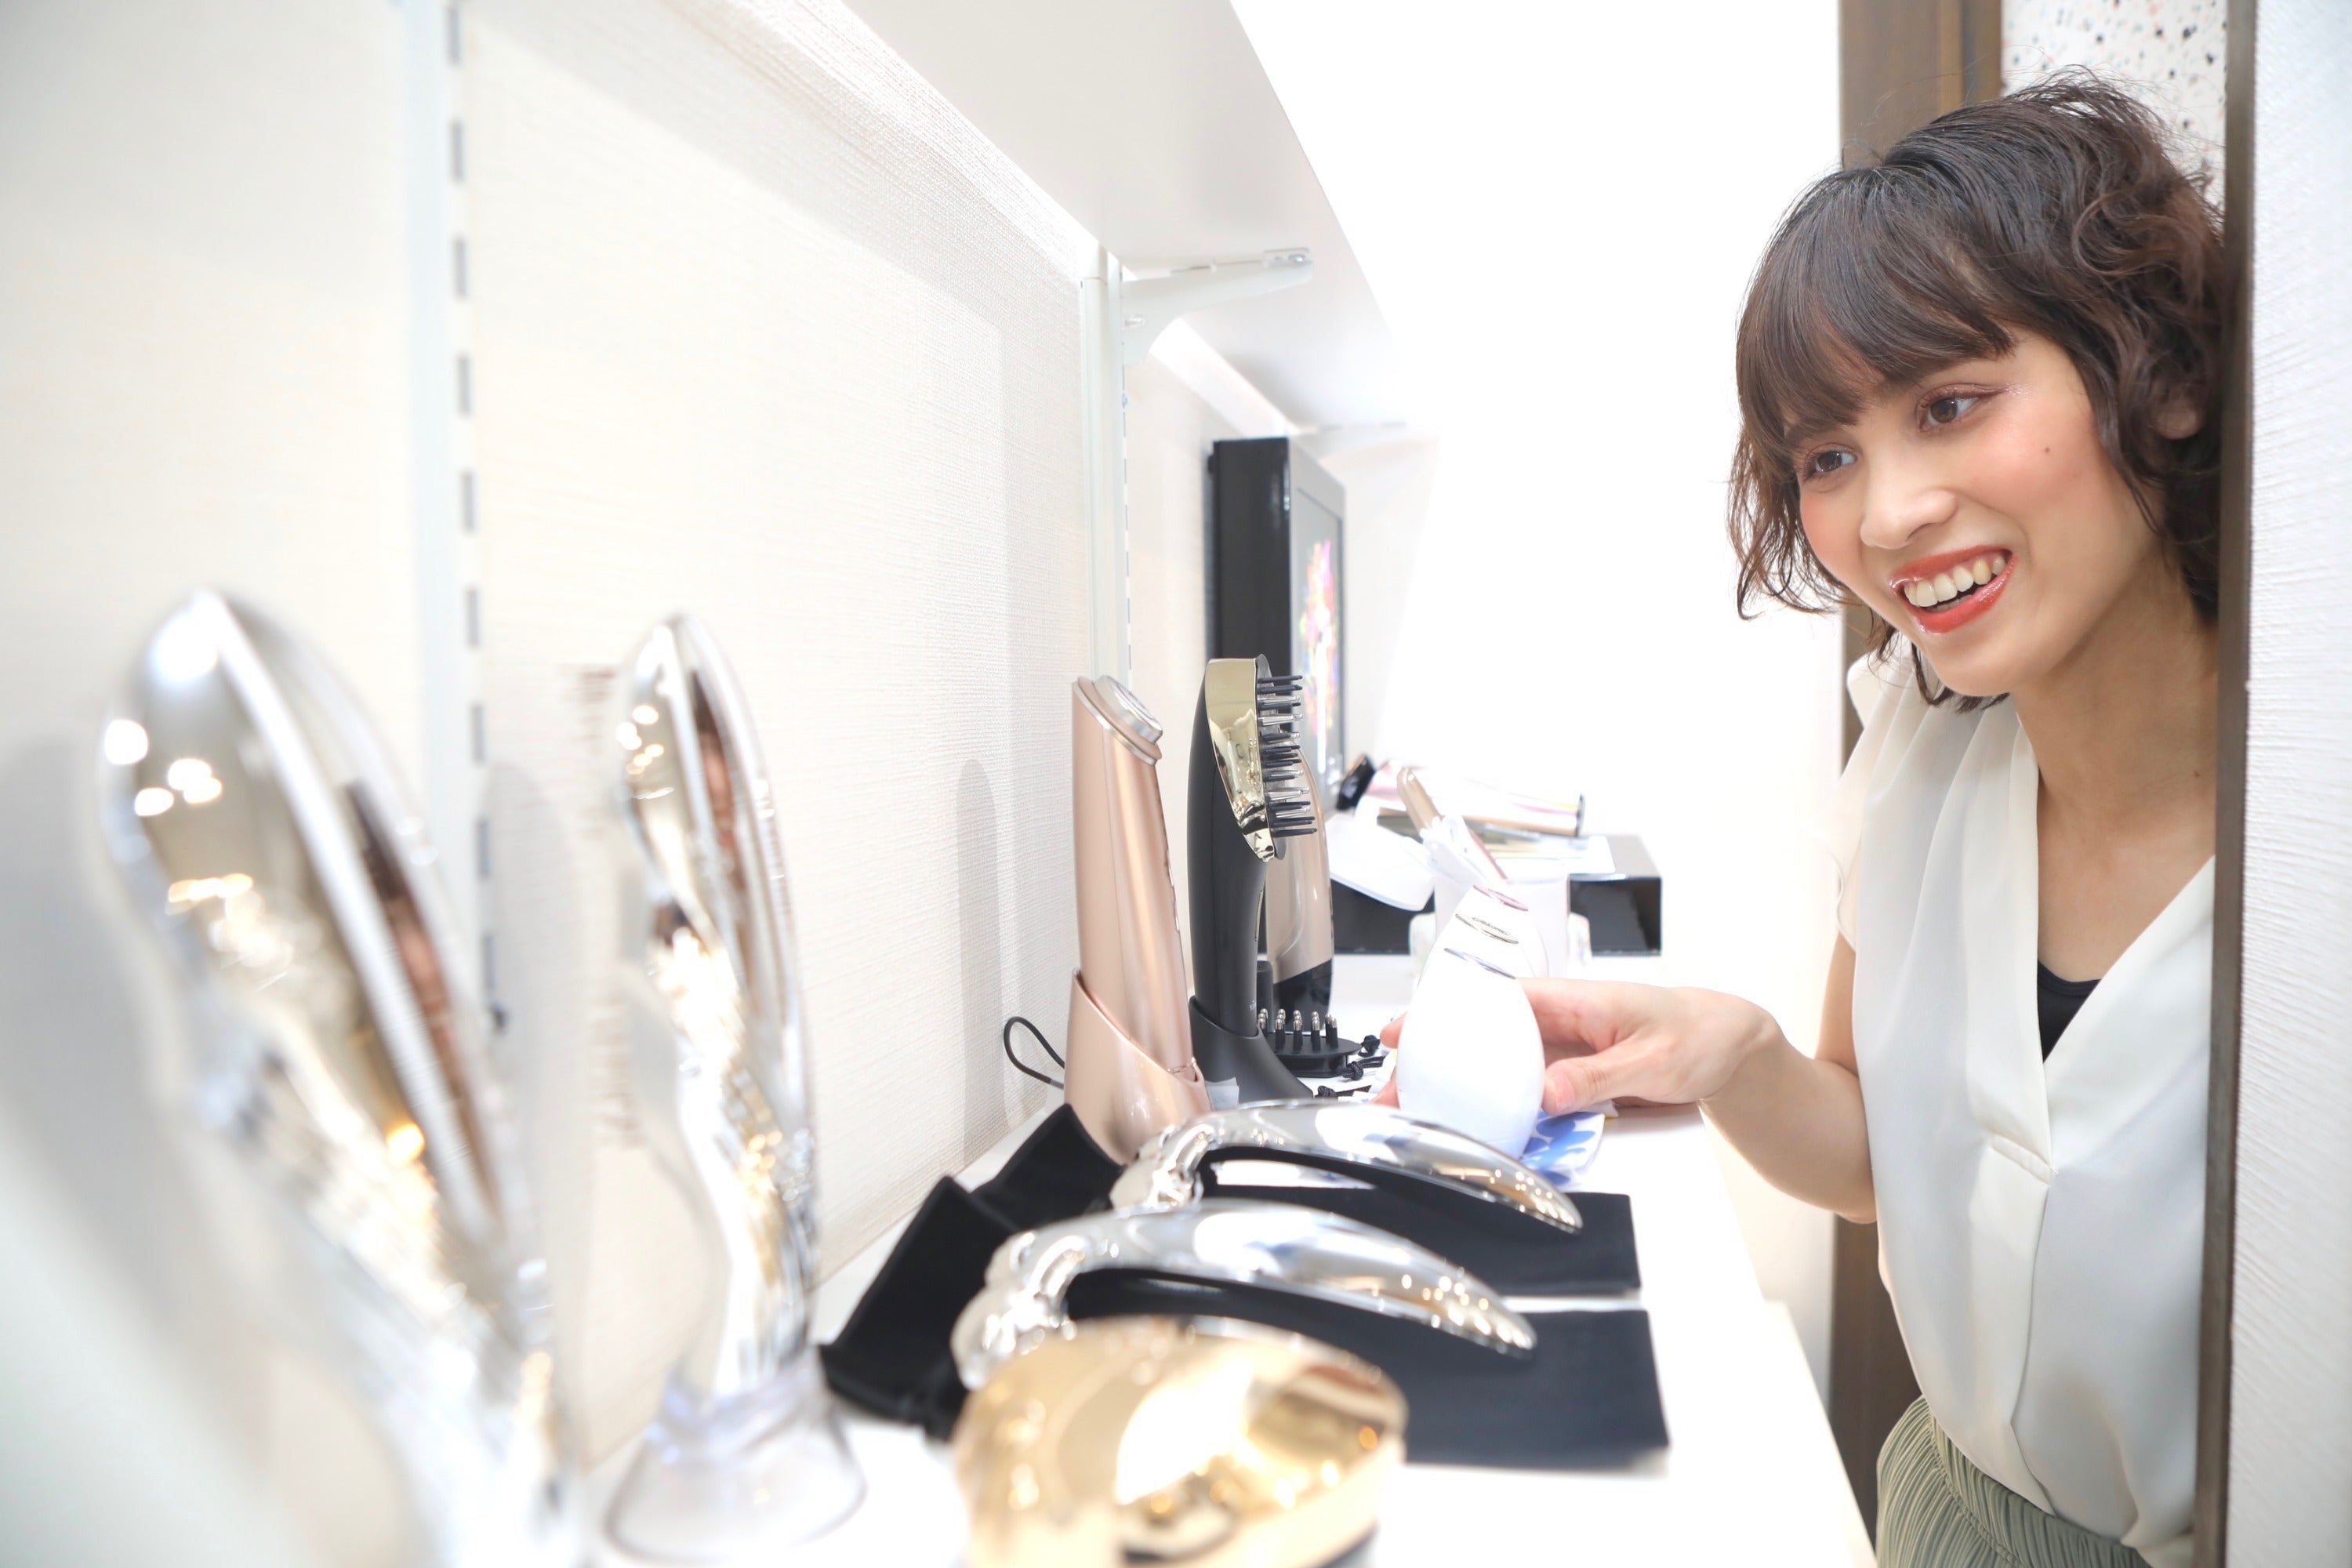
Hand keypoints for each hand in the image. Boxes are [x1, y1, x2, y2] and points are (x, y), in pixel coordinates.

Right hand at [1373, 980, 1776, 1114]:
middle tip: (1395, 1094)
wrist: (1731, 1049)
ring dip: (1462, 1092)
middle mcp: (1557, 1025)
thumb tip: (1546, 1094)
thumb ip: (1597, 1077)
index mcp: (1570, 1001)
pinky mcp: (1570, 1081)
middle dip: (1436, 1063)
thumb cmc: (1697, 1035)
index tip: (1403, 1033)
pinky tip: (1478, 1133)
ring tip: (1421, 1118)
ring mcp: (1561, 1054)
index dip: (1442, 1016)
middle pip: (1481, 1041)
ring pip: (1498, 1071)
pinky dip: (1500, 1112)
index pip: (1492, 1002)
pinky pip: (1527, 1095)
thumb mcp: (1652, 1060)